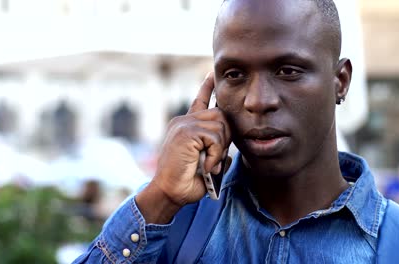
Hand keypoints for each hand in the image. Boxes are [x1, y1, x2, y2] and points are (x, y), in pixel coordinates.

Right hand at [136, 73, 231, 223]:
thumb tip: (229, 154)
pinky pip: (214, 138)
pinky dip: (215, 154)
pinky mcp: (185, 132)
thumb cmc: (186, 183)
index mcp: (186, 126)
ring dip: (220, 149)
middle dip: (225, 138)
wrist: (169, 192)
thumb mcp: (206, 165)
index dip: (207, 87)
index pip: (199, 101)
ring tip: (209, 165)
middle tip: (215, 159)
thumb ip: (216, 154)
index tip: (212, 74)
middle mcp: (183, 121)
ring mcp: (184, 125)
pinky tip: (207, 166)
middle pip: (220, 115)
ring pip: (220, 126)